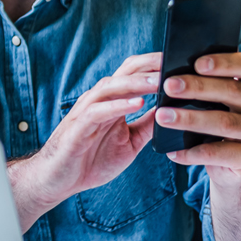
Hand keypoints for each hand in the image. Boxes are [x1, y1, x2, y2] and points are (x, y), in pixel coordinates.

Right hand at [9, 53, 160, 229]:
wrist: (59, 180)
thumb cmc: (91, 160)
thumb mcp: (130, 142)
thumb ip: (147, 125)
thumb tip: (172, 110)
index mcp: (113, 101)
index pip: (136, 74)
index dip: (156, 65)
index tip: (181, 60)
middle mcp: (100, 100)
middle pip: (125, 72)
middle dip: (150, 66)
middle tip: (175, 61)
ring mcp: (87, 111)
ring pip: (112, 87)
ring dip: (137, 82)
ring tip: (159, 80)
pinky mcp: (78, 126)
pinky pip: (98, 110)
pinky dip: (118, 105)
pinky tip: (137, 103)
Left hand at [158, 52, 240, 189]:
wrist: (235, 164)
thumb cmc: (218, 120)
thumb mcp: (215, 101)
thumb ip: (202, 87)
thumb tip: (170, 80)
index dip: (224, 62)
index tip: (197, 63)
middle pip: (233, 91)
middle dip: (198, 87)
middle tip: (168, 86)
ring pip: (225, 122)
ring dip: (190, 119)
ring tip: (162, 116)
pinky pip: (220, 153)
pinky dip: (193, 152)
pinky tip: (172, 151)